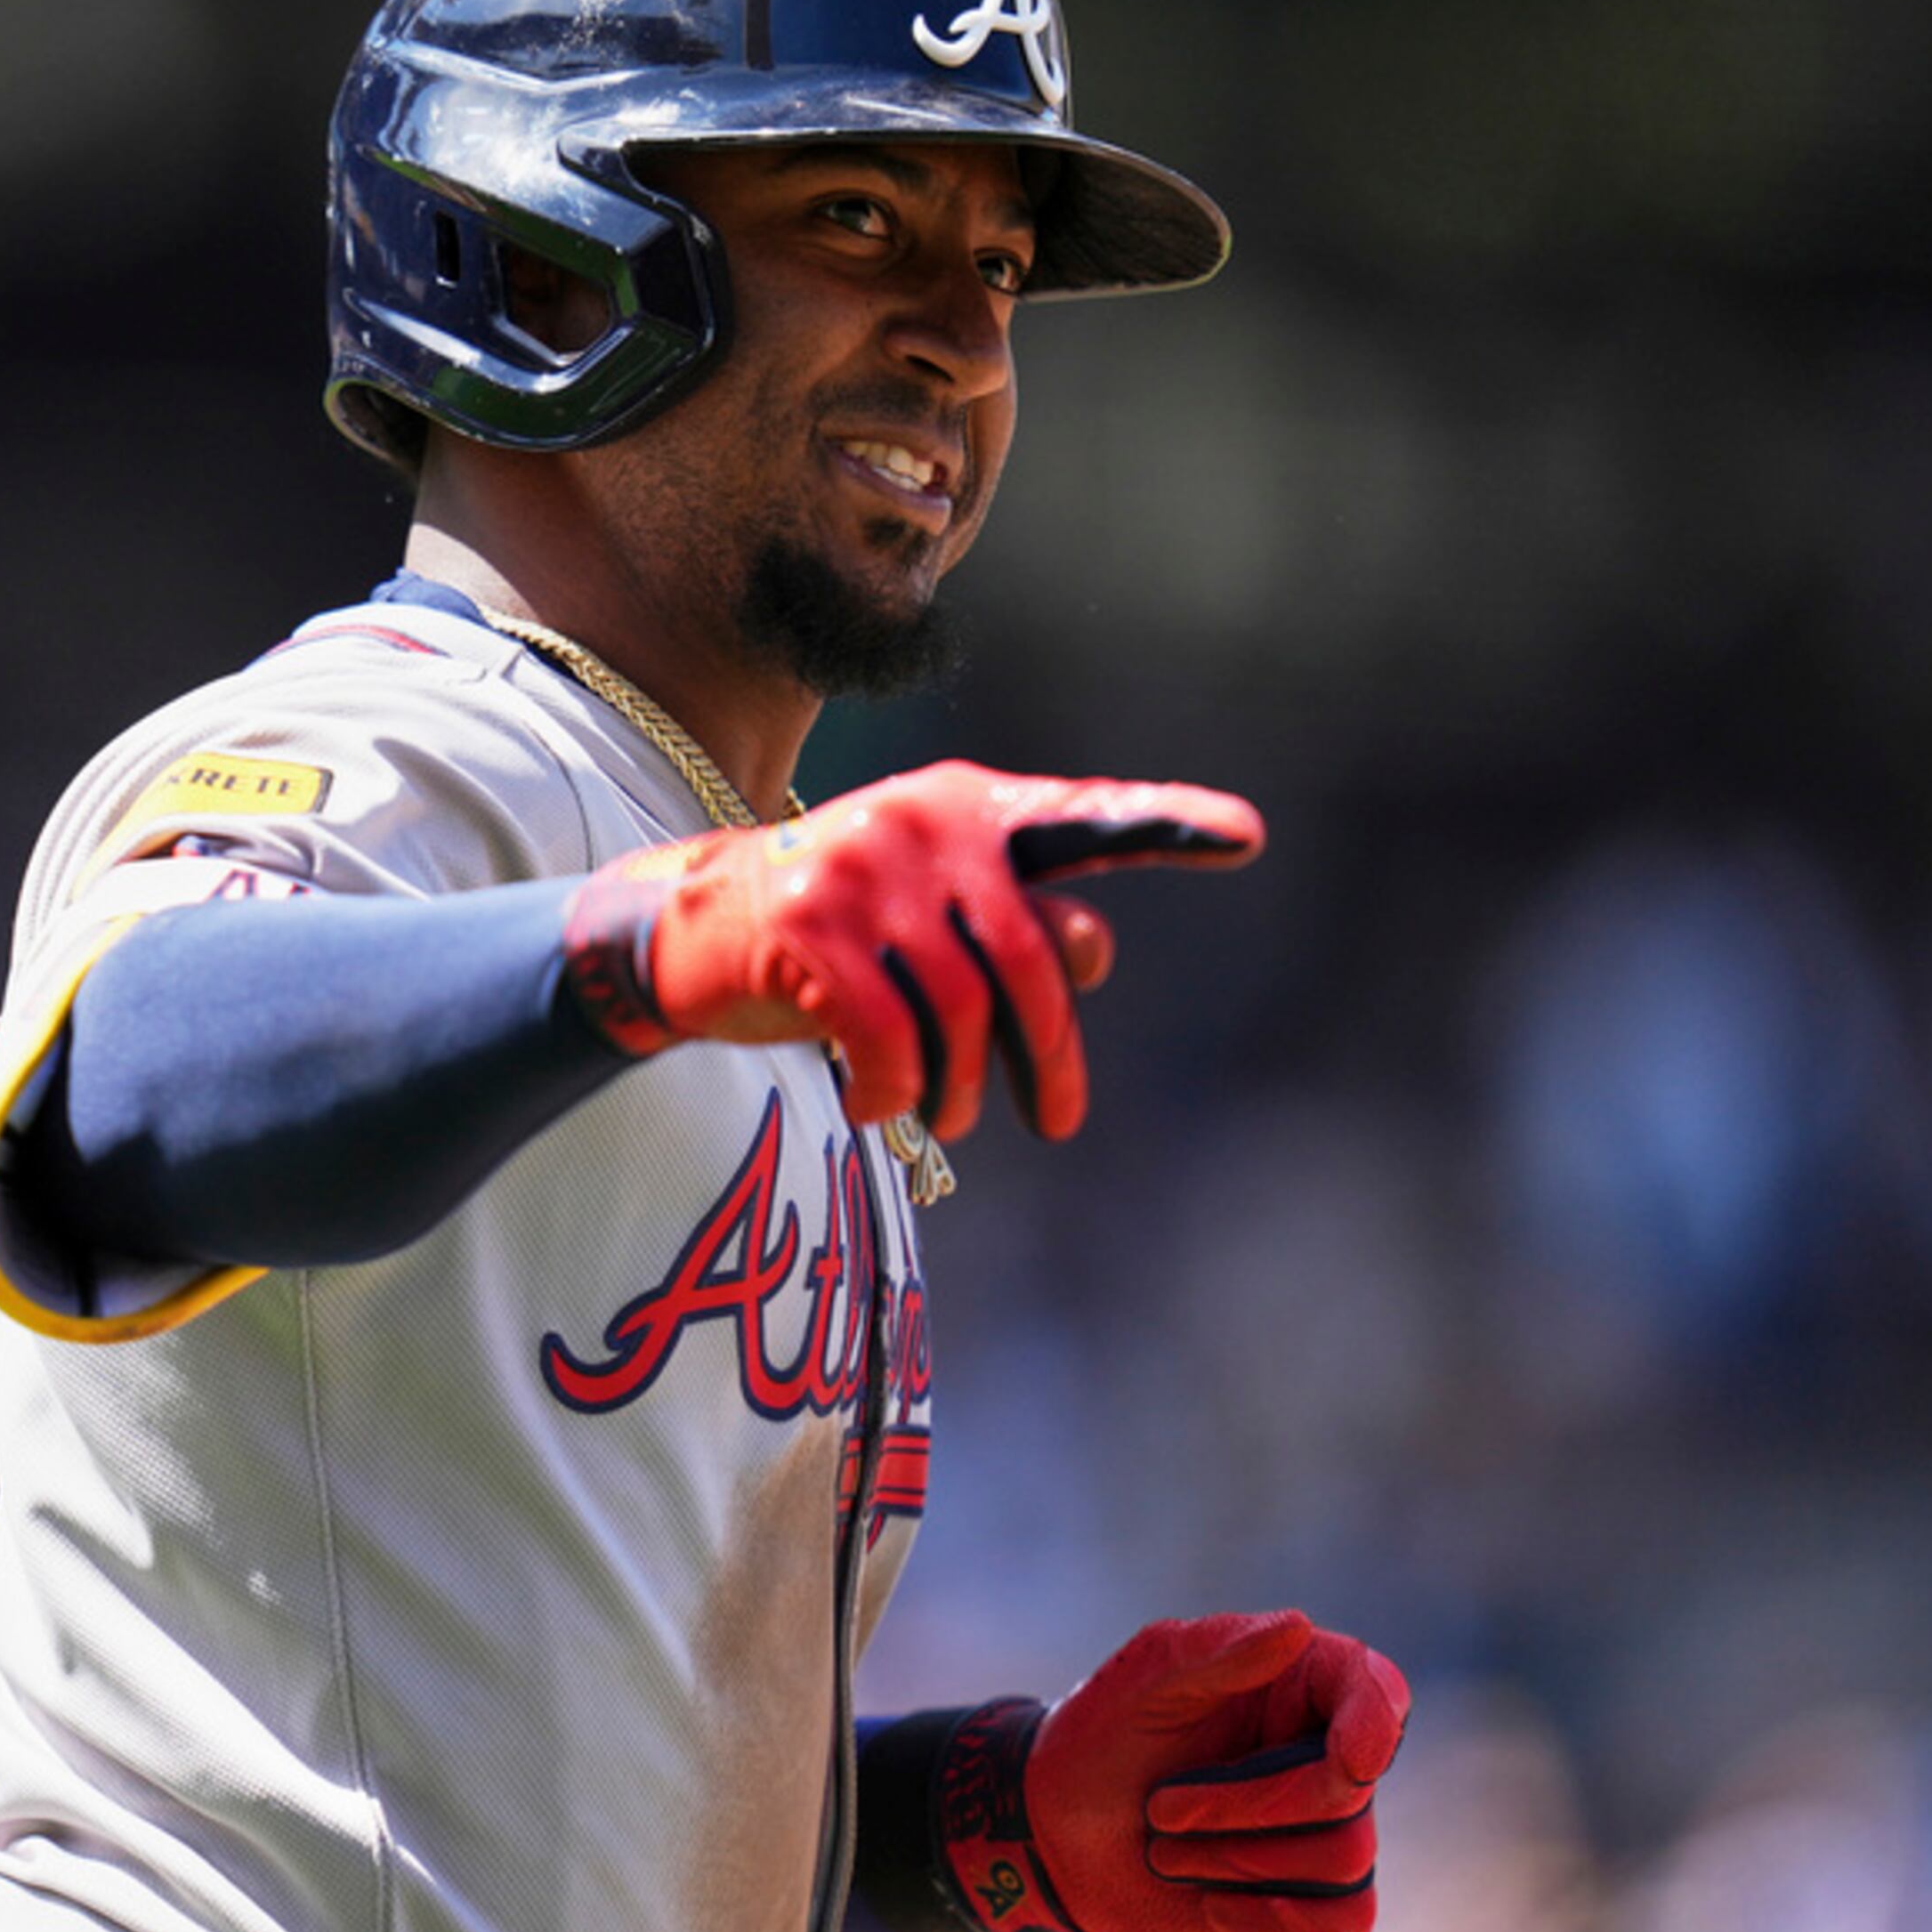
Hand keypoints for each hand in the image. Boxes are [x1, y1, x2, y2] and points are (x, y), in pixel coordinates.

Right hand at [558, 760, 1262, 1135]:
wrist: (684, 931)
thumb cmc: (831, 935)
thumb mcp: (931, 925)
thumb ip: (1017, 930)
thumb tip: (1095, 952)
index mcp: (966, 810)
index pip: (1081, 822)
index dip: (1167, 825)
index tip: (1247, 833)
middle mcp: (923, 825)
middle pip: (1032, 960)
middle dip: (1052, 1056)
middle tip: (1058, 1121)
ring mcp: (864, 873)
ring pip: (963, 1012)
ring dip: (961, 1086)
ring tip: (942, 1112)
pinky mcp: (812, 930)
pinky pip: (891, 1040)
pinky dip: (892, 1093)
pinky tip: (872, 1104)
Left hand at [936, 1612, 1410, 1931]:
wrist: (1053, 1834)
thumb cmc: (1098, 1740)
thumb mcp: (1142, 1682)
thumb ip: (1217, 1653)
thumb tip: (1297, 1626)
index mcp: (1292, 1681)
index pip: (1377, 1689)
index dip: (1377, 1723)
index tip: (1347, 1758)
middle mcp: (1319, 1752)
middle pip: (1349, 1794)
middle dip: (1249, 1806)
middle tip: (1162, 1807)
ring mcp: (1318, 1828)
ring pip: (1346, 1862)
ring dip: (1238, 1862)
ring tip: (1168, 1847)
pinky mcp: (1306, 1897)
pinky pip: (1344, 1923)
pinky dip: (1276, 1918)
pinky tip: (1214, 1902)